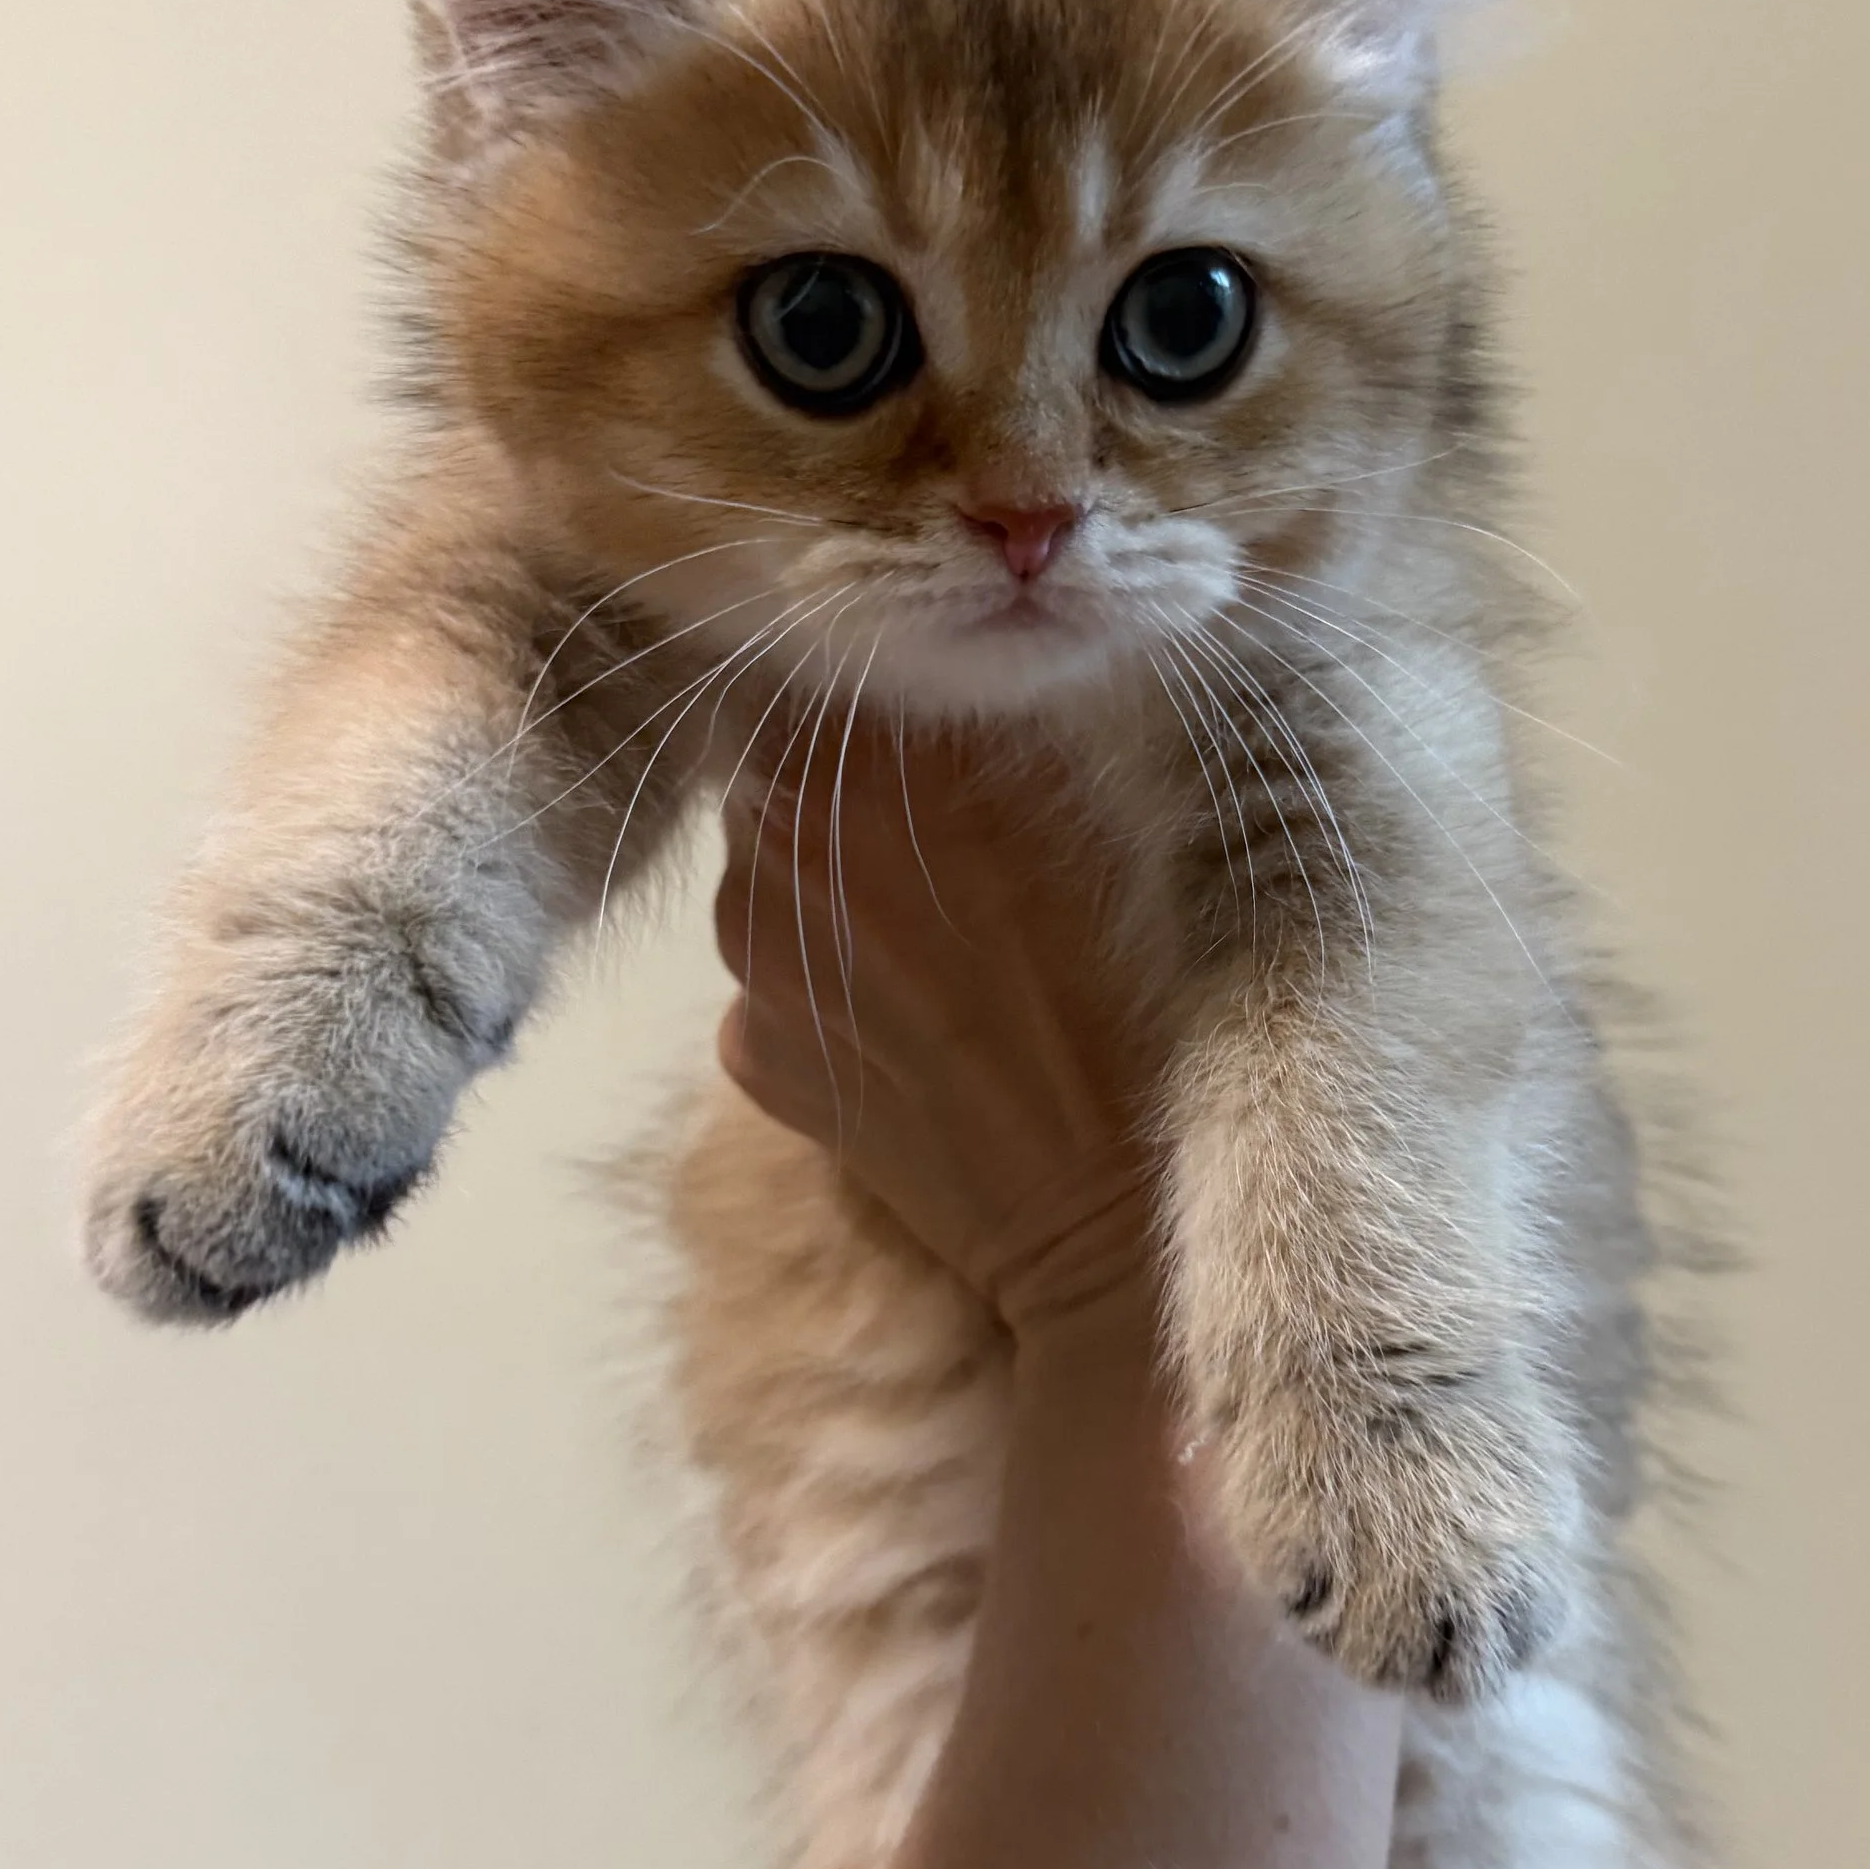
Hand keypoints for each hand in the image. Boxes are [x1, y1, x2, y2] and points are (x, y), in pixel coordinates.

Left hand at [712, 727, 1161, 1333]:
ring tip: (933, 937)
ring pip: (768, 878)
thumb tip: (962, 663)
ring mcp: (745, 960)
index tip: (924, 719)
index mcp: (861, 765)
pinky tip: (910, 1018)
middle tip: (937, 831)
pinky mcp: (748, 1053)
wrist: (1094, 1205)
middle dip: (842, 787)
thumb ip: (1001, 721)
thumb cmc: (1124, 991)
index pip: (819, 677)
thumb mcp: (1096, 812)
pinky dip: (824, 982)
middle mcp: (775, 849)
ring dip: (829, 885)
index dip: (873, 691)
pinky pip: (770, 980)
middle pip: (778, 772)